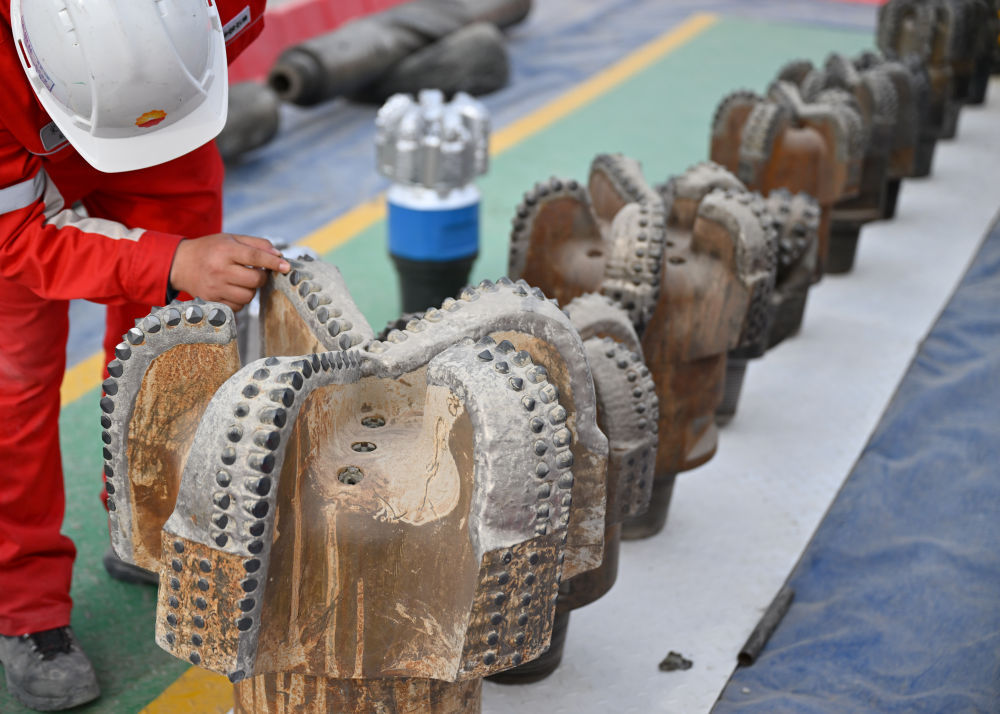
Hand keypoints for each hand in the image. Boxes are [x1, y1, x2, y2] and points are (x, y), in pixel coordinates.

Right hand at [168, 234, 290, 310]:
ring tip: (242, 281)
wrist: (180, 264)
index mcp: (225, 251)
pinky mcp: (212, 301)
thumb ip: (257, 244)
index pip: (255, 257)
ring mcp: (215, 287)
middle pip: (255, 280)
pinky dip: (241, 300)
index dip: (273, 263)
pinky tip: (234, 290)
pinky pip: (237, 307)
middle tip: (256, 272)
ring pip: (248, 296)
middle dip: (262, 277)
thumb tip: (279, 256)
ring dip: (251, 290)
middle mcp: (219, 270)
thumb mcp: (231, 239)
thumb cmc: (210, 249)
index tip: (286, 266)